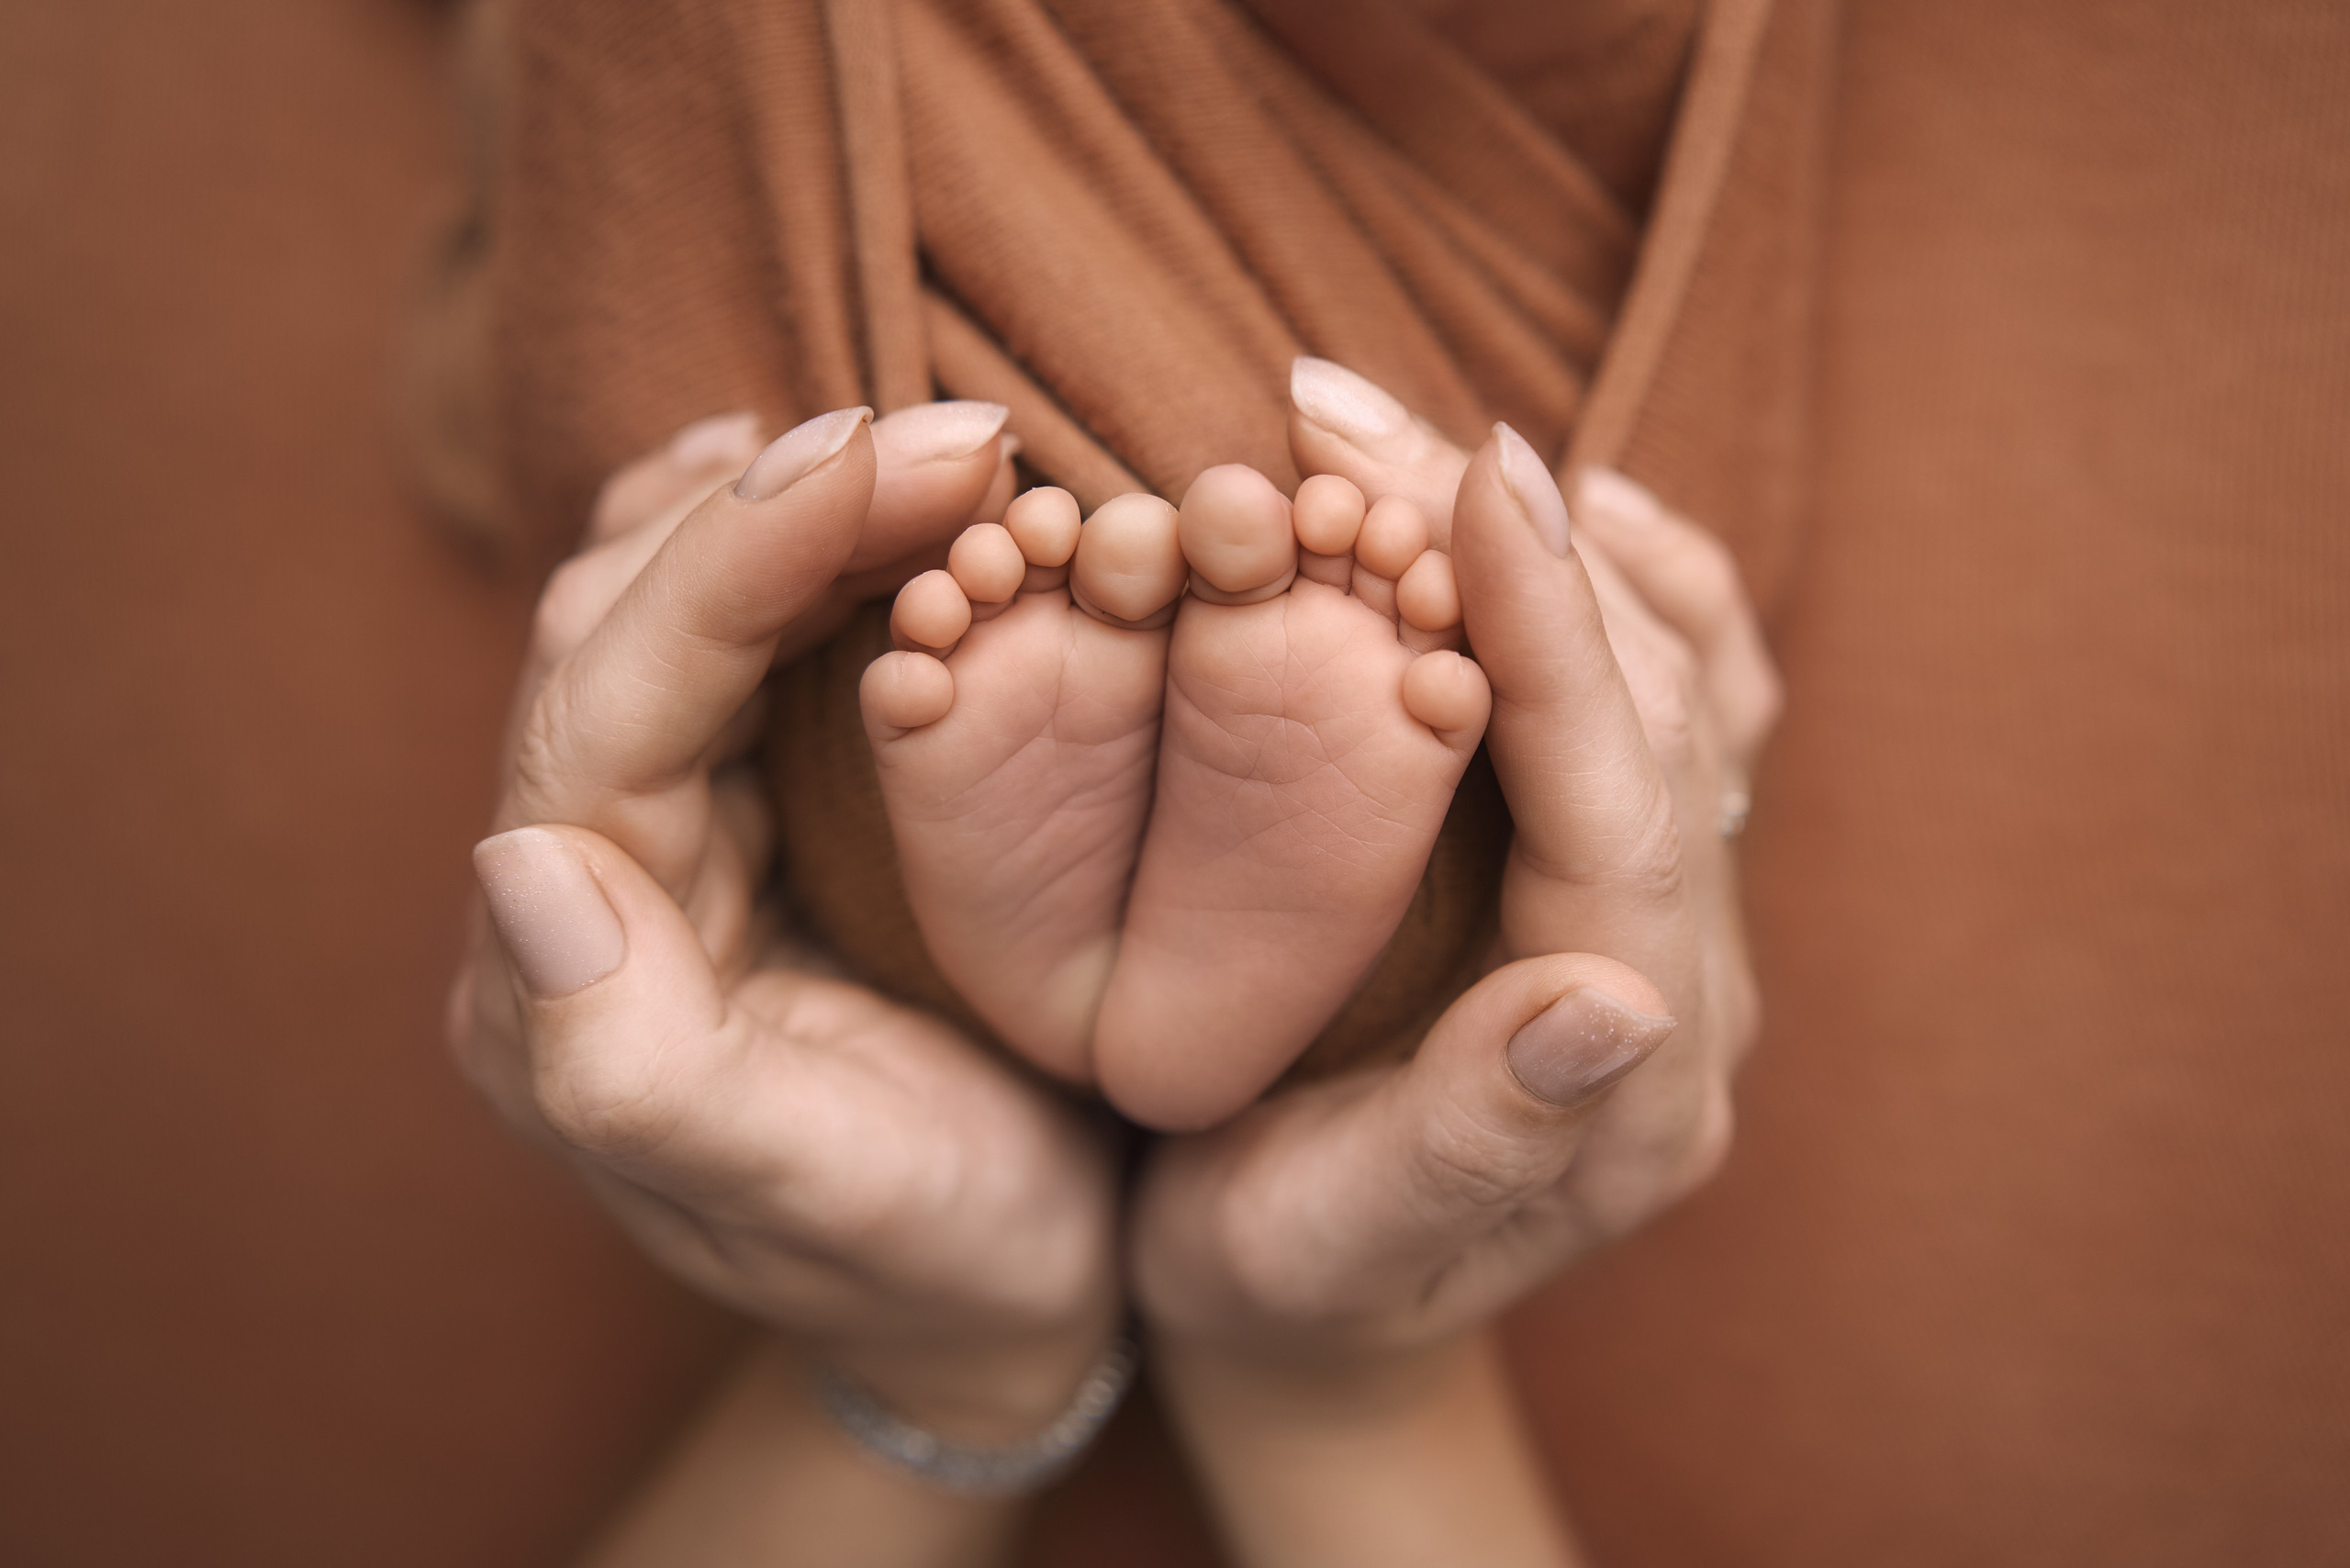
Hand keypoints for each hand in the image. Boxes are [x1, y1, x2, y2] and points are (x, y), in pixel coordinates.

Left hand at [449, 403, 1119, 1440]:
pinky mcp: (737, 829)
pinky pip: (733, 649)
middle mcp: (582, 889)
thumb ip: (636, 1061)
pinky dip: (790, 552)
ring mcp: (656, 850)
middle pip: (621, 625)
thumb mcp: (809, 1191)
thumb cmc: (927, 1260)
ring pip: (667, 613)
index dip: (739, 552)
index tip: (899, 447)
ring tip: (927, 442)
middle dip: (778, 500)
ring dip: (784, 506)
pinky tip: (848, 495)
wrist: (999, 1313)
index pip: (611, 702)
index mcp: (564, 974)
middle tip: (965, 432)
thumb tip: (519, 861)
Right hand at [1129, 424, 1713, 1567]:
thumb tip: (1612, 1005)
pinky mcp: (1634, 877)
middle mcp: (1688, 985)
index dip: (1552, 629)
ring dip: (1552, 529)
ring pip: (1678, 676)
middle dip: (1511, 539)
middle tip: (1345, 411)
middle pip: (1649, 710)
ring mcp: (1678, 921)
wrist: (1315, 1309)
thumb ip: (1467, 1141)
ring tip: (1388, 425)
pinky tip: (1547, 499)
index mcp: (1633, 1082)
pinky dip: (1630, 578)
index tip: (1467, 469)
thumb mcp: (1328, 1244)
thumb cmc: (1284, 1282)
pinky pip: (1684, 695)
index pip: (1619, 811)